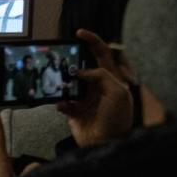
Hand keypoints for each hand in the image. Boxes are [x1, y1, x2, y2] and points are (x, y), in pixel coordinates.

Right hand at [58, 30, 133, 147]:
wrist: (105, 143)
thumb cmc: (117, 118)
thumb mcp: (117, 92)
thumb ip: (101, 76)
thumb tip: (80, 72)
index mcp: (110, 79)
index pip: (103, 54)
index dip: (92, 41)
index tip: (79, 34)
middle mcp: (97, 87)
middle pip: (82, 67)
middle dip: (72, 62)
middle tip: (62, 58)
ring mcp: (84, 99)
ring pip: (69, 84)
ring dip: (62, 83)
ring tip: (59, 83)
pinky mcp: (74, 112)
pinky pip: (62, 102)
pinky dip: (60, 103)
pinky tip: (63, 106)